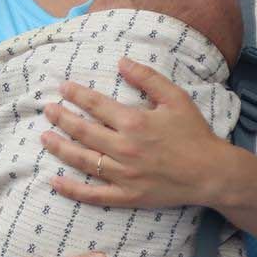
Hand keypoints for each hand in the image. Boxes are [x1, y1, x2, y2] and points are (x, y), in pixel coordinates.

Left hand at [41, 57, 228, 209]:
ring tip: (44, 137)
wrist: (213, 173)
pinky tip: (54, 181)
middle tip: (48, 110)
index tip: (62, 88)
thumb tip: (122, 61)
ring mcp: (124, 174)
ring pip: (82, 160)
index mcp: (135, 123)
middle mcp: (125, 148)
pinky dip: (72, 189)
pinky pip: (93, 194)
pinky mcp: (127, 195)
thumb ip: (148, 78)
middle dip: (62, 118)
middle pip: (83, 131)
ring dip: (60, 148)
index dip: (76, 95)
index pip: (96, 105)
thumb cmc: (195, 134)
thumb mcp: (176, 98)